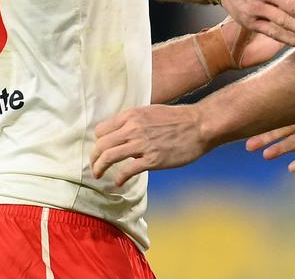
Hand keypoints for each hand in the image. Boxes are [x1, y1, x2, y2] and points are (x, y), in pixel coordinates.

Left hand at [92, 104, 208, 184]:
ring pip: (109, 157)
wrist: (200, 125)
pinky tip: (119, 183)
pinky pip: (127, 170)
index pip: (101, 130)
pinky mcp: (152, 159)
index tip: (101, 151)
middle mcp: (133, 128)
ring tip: (98, 175)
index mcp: (132, 115)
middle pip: (101, 145)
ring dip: (99, 168)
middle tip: (95, 167)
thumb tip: (122, 136)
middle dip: (94, 158)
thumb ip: (134, 122)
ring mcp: (142, 144)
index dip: (98, 143)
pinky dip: (119, 179)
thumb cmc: (178, 118)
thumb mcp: (151, 112)